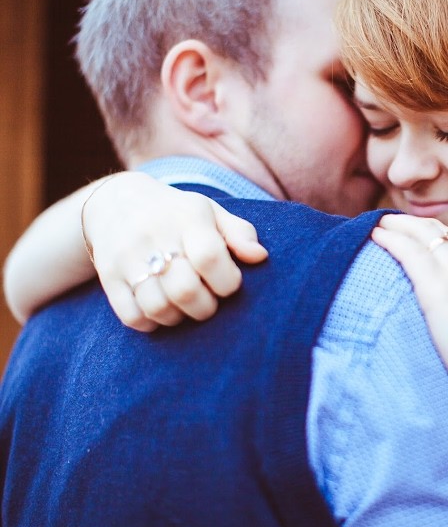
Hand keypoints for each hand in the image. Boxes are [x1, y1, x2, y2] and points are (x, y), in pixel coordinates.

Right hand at [82, 172, 267, 331]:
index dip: (226, 281)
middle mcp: (153, 236)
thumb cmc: (178, 214)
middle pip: (184, 290)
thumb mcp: (211, 212)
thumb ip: (240, 234)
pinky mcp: (108, 277)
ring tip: (186, 307)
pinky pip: (131, 316)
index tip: (229, 284)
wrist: (116, 203)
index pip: (210, 257)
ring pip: (157, 308)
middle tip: (209, 302)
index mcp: (187, 218)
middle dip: (206, 307)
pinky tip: (162, 311)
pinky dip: (152, 323)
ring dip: (180, 318)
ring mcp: (126, 258)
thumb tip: (260, 257)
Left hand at [371, 214, 447, 415]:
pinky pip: (408, 253)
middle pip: (438, 231)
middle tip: (390, 222)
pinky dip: (390, 240)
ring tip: (378, 226)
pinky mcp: (438, 289)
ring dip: (397, 226)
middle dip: (411, 223)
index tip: (415, 236)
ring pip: (421, 234)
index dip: (432, 235)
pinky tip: (375, 237)